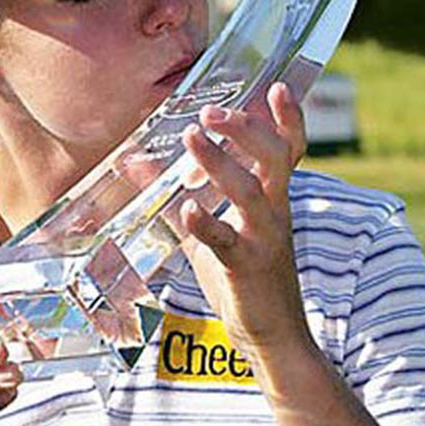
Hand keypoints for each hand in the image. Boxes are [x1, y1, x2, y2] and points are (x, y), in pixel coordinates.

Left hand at [179, 82, 309, 367]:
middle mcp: (275, 214)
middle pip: (274, 159)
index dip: (288, 120)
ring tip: (192, 139)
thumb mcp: (208, 233)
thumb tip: (136, 163)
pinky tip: (187, 210)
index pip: (288, 151)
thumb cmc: (243, 279)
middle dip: (246, 130)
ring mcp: (265, 240)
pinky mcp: (247, 268)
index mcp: (272, 201)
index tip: (276, 86)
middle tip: (211, 112)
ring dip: (221, 163)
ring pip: (251, 192)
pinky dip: (206, 224)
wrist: (274, 338)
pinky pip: (228, 242)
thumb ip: (176, 197)